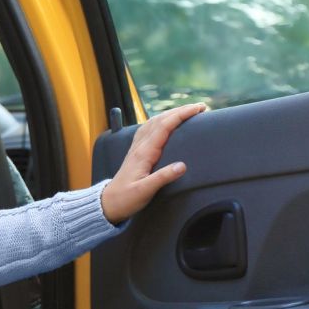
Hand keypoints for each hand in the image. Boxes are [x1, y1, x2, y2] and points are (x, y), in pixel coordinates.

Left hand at [100, 103, 205, 224]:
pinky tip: (163, 122)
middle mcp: (140, 146)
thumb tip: (182, 166)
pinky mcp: (136, 152)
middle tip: (200, 107)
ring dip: (171, 114)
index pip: (164, 126)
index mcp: (144, 153)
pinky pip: (148, 130)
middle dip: (180, 110)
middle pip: (160, 120)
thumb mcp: (145, 191)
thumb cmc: (126, 198)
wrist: (108, 202)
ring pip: (154, 122)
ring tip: (187, 111)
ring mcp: (137, 148)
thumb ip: (163, 178)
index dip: (181, 115)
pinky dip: (160, 121)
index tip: (197, 109)